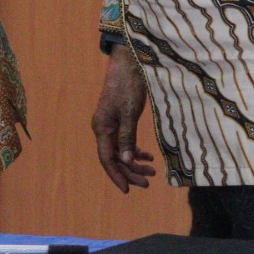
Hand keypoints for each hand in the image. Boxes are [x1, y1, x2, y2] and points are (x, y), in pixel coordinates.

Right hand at [91, 45, 155, 192]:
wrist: (128, 63)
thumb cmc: (128, 86)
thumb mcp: (130, 113)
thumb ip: (127, 137)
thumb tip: (125, 161)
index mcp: (102, 128)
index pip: (107, 159)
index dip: (117, 176)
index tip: (129, 190)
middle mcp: (103, 128)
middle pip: (114, 158)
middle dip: (130, 172)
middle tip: (148, 182)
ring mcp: (110, 124)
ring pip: (120, 150)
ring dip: (134, 162)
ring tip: (151, 171)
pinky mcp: (118, 119)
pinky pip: (124, 141)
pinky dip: (135, 150)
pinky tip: (147, 156)